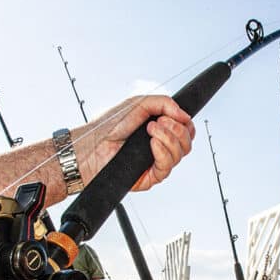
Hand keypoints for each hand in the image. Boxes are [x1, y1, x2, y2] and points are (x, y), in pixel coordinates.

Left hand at [78, 95, 194, 190]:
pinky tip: (152, 144)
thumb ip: (164, 103)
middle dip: (177, 129)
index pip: (186, 130)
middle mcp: (160, 147)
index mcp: (160, 130)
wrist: (93, 145)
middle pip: (187, 143)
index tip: (175, 116)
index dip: (186, 123)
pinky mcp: (150, 176)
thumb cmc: (109, 126)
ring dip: (168, 138)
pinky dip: (162, 152)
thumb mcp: (139, 103)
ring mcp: (155, 162)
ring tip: (150, 130)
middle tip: (159, 122)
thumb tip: (184, 114)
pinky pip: (167, 168)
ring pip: (180, 155)